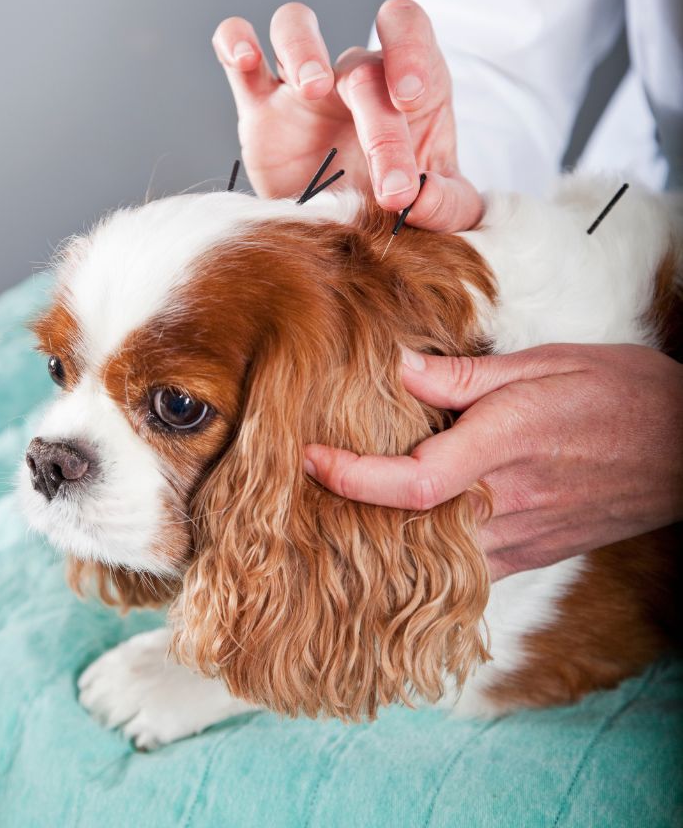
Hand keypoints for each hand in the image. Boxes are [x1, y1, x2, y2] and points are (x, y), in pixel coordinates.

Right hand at [212, 0, 481, 230]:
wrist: (347, 233)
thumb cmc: (398, 205)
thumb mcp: (442, 210)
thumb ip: (446, 203)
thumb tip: (422, 198)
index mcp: (406, 86)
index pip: (409, 30)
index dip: (410, 49)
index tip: (410, 97)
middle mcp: (355, 77)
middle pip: (361, 68)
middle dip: (381, 131)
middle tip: (391, 189)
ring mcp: (303, 86)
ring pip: (293, 26)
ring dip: (301, 46)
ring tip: (311, 89)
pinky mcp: (260, 107)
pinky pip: (237, 50)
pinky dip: (234, 41)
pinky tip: (243, 58)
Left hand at [304, 344, 682, 580]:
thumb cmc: (621, 392)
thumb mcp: (547, 363)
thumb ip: (466, 376)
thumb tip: (398, 369)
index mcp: (506, 442)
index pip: (412, 481)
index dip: (351, 476)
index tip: (310, 457)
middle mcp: (509, 499)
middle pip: (409, 526)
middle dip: (351, 509)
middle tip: (309, 485)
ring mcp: (523, 536)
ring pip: (434, 555)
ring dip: (384, 534)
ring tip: (344, 504)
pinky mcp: (534, 553)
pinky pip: (468, 567)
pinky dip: (428, 552)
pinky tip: (406, 527)